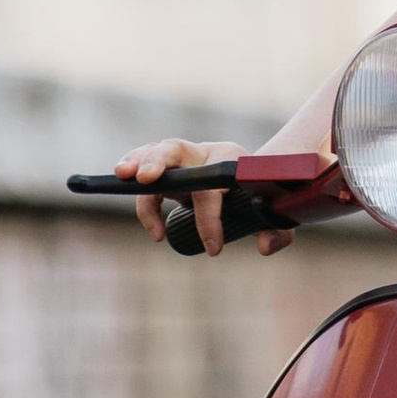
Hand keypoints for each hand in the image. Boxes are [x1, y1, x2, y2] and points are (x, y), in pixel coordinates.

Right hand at [115, 137, 293, 259]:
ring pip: (157, 151)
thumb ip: (277, 231)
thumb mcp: (274, 215)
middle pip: (178, 148)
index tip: (213, 249)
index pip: (214, 188)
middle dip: (159, 161)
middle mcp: (204, 154)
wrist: (252, 176)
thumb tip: (263, 247)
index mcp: (231, 160)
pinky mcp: (168, 168)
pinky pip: (145, 165)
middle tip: (144, 179)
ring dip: (138, 161)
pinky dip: (132, 173)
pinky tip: (118, 184)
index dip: (209, 219)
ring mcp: (184, 158)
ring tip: (120, 175)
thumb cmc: (261, 196)